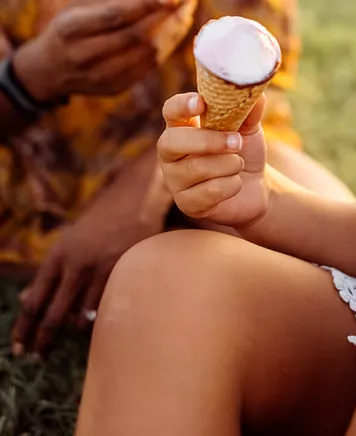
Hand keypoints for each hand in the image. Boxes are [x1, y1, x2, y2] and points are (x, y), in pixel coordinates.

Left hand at [11, 153, 167, 356]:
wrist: (138, 197)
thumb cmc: (103, 218)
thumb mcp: (70, 240)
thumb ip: (50, 270)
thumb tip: (26, 297)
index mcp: (57, 255)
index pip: (34, 300)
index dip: (24, 328)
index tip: (18, 348)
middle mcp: (74, 264)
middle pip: (53, 315)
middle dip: (43, 340)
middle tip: (38, 357)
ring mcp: (98, 269)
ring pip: (81, 315)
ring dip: (76, 328)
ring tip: (74, 332)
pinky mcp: (121, 271)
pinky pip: (105, 305)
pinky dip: (99, 317)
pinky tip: (98, 320)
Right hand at [13, 0, 198, 102]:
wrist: (46, 71)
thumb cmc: (68, 28)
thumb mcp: (80, 7)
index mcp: (72, 29)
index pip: (116, 16)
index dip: (148, 3)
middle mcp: (84, 56)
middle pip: (138, 36)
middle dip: (170, 12)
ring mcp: (101, 77)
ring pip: (149, 53)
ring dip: (174, 28)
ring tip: (187, 6)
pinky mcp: (115, 88)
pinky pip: (150, 65)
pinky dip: (167, 44)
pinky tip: (176, 26)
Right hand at [158, 92, 269, 229]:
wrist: (255, 185)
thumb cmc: (244, 149)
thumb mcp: (249, 127)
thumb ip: (249, 110)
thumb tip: (257, 95)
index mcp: (182, 126)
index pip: (171, 110)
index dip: (181, 105)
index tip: (201, 103)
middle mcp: (171, 152)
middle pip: (171, 142)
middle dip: (207, 141)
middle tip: (236, 142)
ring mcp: (175, 179)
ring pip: (194, 169)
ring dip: (227, 164)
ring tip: (239, 163)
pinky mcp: (187, 203)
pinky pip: (207, 192)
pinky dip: (230, 185)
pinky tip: (236, 183)